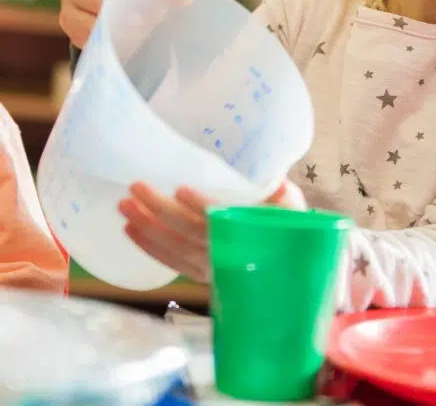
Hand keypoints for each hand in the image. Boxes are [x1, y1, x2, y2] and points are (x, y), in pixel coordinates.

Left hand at [118, 179, 306, 282]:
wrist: (289, 270)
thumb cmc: (289, 227)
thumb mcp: (292, 207)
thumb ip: (281, 194)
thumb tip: (275, 181)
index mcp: (252, 232)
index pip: (224, 220)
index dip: (202, 206)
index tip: (182, 188)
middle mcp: (229, 253)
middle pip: (190, 232)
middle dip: (161, 210)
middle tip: (136, 187)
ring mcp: (213, 266)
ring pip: (175, 248)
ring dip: (147, 227)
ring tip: (124, 206)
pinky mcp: (202, 273)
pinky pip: (172, 262)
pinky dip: (149, 247)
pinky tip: (130, 230)